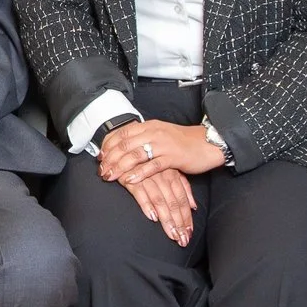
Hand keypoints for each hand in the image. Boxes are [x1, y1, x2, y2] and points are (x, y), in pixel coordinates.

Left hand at [99, 119, 226, 186]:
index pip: (122, 133)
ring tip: (110, 176)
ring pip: (135, 155)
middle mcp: (153, 133)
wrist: (206, 142)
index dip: (108, 145)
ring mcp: (163, 145)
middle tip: (101, 170)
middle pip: (125, 144)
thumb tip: (123, 147)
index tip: (100, 157)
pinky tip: (129, 179)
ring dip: (120, 166)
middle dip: (110, 158)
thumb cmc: (182, 141)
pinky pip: (153, 166)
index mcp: (149, 126)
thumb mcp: (160, 134)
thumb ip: (143, 138)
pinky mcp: (173, 157)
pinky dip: (139, 173)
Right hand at [125, 167, 197, 245]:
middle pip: (173, 203)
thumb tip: (193, 206)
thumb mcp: (169, 170)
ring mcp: (146, 176)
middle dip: (179, 223)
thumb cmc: (148, 161)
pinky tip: (153, 217)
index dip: (186, 217)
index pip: (182, 199)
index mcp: (172, 174)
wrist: (126, 147)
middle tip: (182, 240)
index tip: (189, 233)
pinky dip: (147, 205)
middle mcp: (161, 176)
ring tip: (172, 235)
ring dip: (167, 219)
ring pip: (160, 201)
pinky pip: (140, 193)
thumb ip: (182, 187)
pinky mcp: (130, 177)